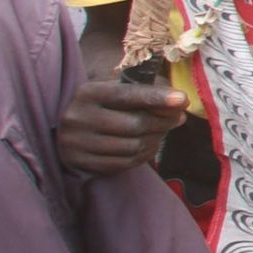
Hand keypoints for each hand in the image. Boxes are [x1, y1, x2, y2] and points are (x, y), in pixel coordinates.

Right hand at [58, 77, 187, 175]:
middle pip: (134, 124)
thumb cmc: (104, 105)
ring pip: (132, 146)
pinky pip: (124, 163)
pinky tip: (150, 145)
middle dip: (163, 121)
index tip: (183, 99)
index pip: (127, 95)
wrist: (70, 129)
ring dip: (157, 139)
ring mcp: (77, 143)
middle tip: (178, 118)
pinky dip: (145, 155)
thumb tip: (179, 103)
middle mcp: (78, 117)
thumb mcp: (118, 89)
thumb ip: (147, 91)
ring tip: (163, 131)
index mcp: (88, 93)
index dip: (157, 98)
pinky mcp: (82, 164)